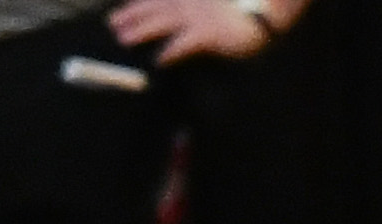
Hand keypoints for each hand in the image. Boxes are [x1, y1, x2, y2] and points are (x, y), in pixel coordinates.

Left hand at [107, 0, 298, 61]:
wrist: (269, 9)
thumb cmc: (242, 8)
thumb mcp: (211, 5)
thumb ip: (191, 9)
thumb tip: (174, 30)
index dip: (138, 3)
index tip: (120, 11)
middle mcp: (190, 1)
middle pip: (155, 7)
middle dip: (132, 14)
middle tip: (112, 25)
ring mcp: (199, 15)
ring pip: (163, 21)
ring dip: (142, 29)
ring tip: (124, 38)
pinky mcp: (209, 33)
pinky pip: (185, 43)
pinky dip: (171, 51)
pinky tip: (159, 60)